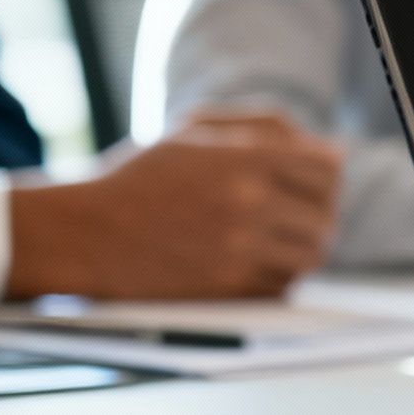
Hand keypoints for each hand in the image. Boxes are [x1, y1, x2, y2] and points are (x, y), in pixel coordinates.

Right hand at [6, 110, 342, 299]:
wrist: (83, 233)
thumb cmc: (142, 177)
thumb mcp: (196, 130)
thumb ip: (267, 127)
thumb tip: (330, 150)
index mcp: (246, 158)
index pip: (327, 170)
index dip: (324, 175)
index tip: (312, 180)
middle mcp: (249, 202)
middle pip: (325, 215)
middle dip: (317, 214)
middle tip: (298, 214)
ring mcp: (241, 247)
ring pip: (312, 255)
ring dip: (303, 248)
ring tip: (281, 241)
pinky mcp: (228, 287)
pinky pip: (283, 286)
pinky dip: (279, 276)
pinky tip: (256, 262)